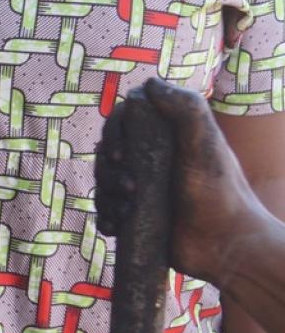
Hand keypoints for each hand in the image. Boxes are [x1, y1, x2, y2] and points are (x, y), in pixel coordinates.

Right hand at [95, 78, 264, 285]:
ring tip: (126, 210)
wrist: (228, 248)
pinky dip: (104, 216)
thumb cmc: (222, 193)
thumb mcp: (207, 144)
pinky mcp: (137, 215)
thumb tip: (149, 83)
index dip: (113, 133)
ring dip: (106, 194)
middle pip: (107, 151)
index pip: (122, 121)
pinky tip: (112, 225)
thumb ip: (186, 108)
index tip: (120, 155)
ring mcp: (142, 188)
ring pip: (103, 181)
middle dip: (108, 170)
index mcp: (163, 137)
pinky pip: (107, 210)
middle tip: (130, 188)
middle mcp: (150, 159)